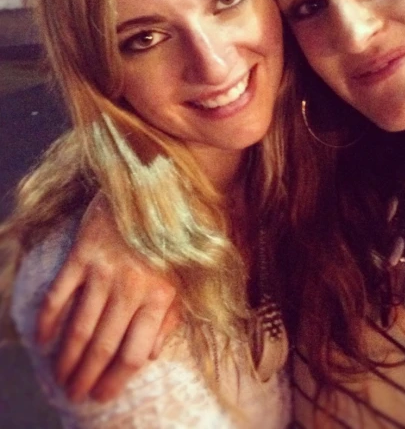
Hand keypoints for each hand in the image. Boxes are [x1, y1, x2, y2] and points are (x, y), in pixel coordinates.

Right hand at [37, 193, 179, 401]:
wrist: (160, 185)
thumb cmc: (177, 235)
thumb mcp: (186, 276)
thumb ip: (170, 316)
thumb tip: (148, 355)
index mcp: (161, 295)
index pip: (133, 352)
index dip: (115, 380)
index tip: (102, 395)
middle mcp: (132, 286)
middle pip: (103, 346)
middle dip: (86, 377)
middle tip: (74, 394)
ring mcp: (105, 270)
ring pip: (79, 327)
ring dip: (66, 358)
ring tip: (60, 379)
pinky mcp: (83, 252)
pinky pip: (58, 294)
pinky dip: (47, 320)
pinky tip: (41, 340)